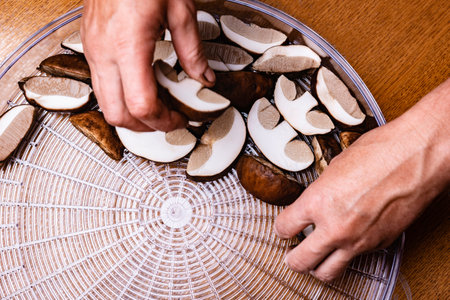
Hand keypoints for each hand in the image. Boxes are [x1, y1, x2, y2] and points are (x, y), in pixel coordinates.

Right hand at [81, 0, 214, 130]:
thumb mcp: (180, 9)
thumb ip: (192, 50)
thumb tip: (203, 78)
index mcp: (128, 46)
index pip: (141, 105)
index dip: (163, 121)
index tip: (179, 121)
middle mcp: (104, 52)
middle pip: (117, 114)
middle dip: (145, 127)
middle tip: (168, 121)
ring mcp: (93, 50)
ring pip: (105, 103)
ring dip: (131, 115)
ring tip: (156, 107)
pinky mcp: (90, 45)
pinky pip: (101, 85)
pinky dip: (120, 97)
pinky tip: (140, 86)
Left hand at [274, 79, 449, 281]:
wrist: (417, 156)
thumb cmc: (380, 152)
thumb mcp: (335, 166)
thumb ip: (321, 191)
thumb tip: (315, 201)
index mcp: (318, 203)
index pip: (284, 228)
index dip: (281, 228)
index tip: (284, 227)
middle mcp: (335, 227)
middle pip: (300, 261)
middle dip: (292, 259)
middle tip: (291, 254)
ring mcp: (358, 240)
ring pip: (327, 272)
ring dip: (317, 267)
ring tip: (315, 259)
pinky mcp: (378, 244)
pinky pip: (355, 258)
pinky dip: (346, 254)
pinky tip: (347, 242)